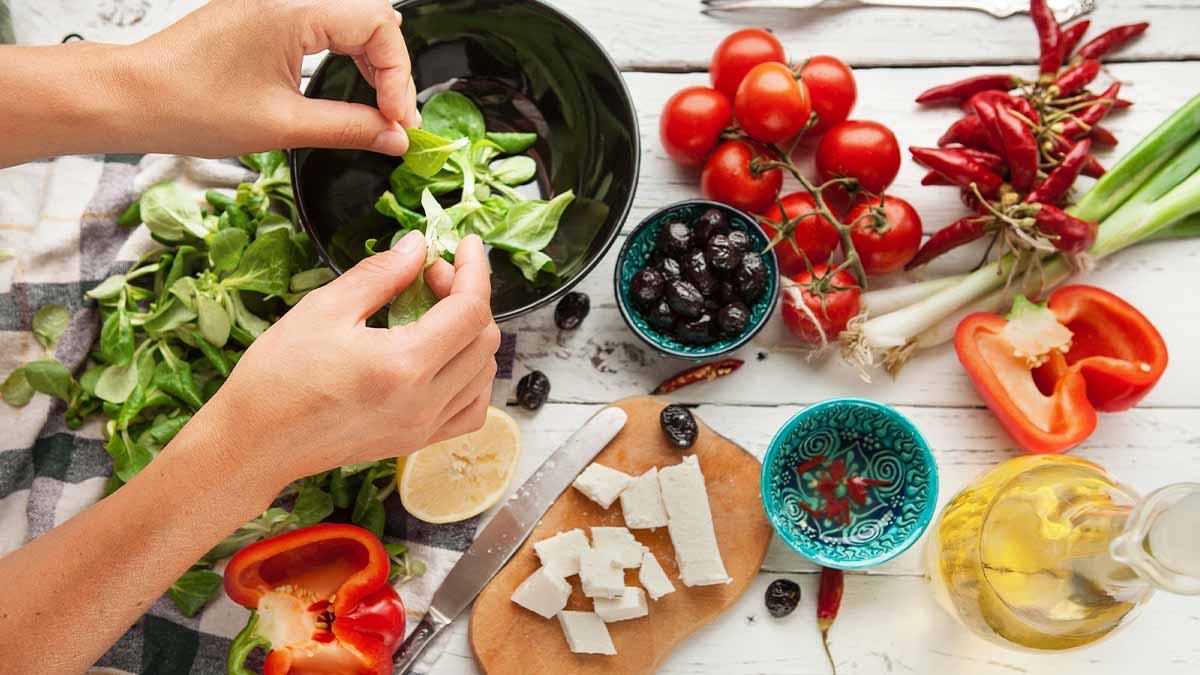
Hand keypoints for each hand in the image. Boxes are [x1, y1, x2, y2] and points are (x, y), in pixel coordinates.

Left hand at [127, 0, 419, 156]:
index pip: (379, 27)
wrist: (134, 98)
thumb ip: (350, 128)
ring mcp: (275, 2)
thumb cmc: (190, 106)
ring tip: (379, 109)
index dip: (398, 77)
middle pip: (372, 20)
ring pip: (352, 21)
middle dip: (392, 71)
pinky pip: (324, 25)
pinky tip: (351, 88)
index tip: (398, 119)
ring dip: (371, 65)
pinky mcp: (266, 15)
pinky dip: (345, 57)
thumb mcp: (283, 126)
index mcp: (292, 10)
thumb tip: (394, 137)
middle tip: (395, 120)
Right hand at [201, 232, 499, 491]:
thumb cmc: (277, 378)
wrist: (255, 444)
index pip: (470, 310)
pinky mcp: (416, 442)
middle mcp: (424, 402)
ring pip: (484, 374)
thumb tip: (418, 246)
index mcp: (404, 365)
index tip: (465, 245)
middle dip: (467, 297)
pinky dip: (472, 377)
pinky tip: (446, 357)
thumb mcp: (325, 308)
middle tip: (428, 277)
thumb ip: (380, 274)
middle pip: (484, 340)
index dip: (474, 270)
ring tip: (433, 312)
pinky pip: (470, 409)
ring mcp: (424, 427)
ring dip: (472, 334)